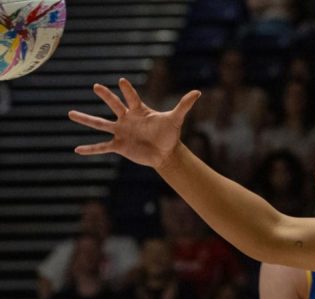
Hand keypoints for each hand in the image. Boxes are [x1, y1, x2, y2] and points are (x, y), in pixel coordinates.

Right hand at [68, 78, 200, 168]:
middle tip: (96, 86)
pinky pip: (102, 147)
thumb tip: (198, 92)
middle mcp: (127, 119)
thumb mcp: (176, 119)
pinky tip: (76, 149)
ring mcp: (121, 132)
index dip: (127, 90)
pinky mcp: (119, 146)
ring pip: (100, 124)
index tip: (121, 81)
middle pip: (114, 105)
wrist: (165, 153)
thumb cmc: (170, 134)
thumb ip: (184, 105)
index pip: (132, 97)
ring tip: (70, 113)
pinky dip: (90, 149)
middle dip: (106, 96)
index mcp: (139, 111)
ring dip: (85, 119)